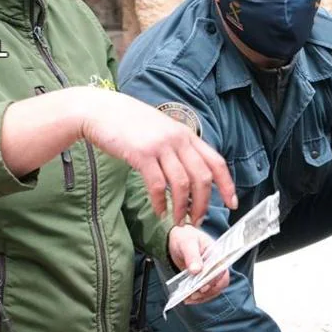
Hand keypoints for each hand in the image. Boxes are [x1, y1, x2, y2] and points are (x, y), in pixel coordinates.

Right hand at [75, 88, 237, 224]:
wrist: (99, 110)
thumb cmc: (129, 124)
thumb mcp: (162, 130)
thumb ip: (178, 147)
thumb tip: (191, 173)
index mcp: (186, 135)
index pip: (216, 162)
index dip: (227, 185)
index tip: (231, 203)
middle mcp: (178, 139)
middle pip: (202, 178)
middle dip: (202, 204)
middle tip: (197, 220)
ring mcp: (160, 146)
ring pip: (182, 185)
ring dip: (182, 208)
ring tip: (178, 221)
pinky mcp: (142, 154)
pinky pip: (158, 185)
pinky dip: (160, 203)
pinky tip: (159, 211)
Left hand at [168, 225, 229, 302]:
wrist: (178, 240)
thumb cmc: (184, 238)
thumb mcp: (186, 243)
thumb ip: (192, 256)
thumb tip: (196, 270)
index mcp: (217, 254)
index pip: (221, 270)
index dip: (213, 280)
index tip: (202, 287)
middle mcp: (218, 265)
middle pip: (221, 283)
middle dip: (207, 291)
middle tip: (193, 295)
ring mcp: (212, 273)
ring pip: (214, 290)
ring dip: (202, 297)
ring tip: (188, 299)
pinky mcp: (205, 280)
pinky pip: (207, 292)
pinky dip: (199, 297)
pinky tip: (188, 299)